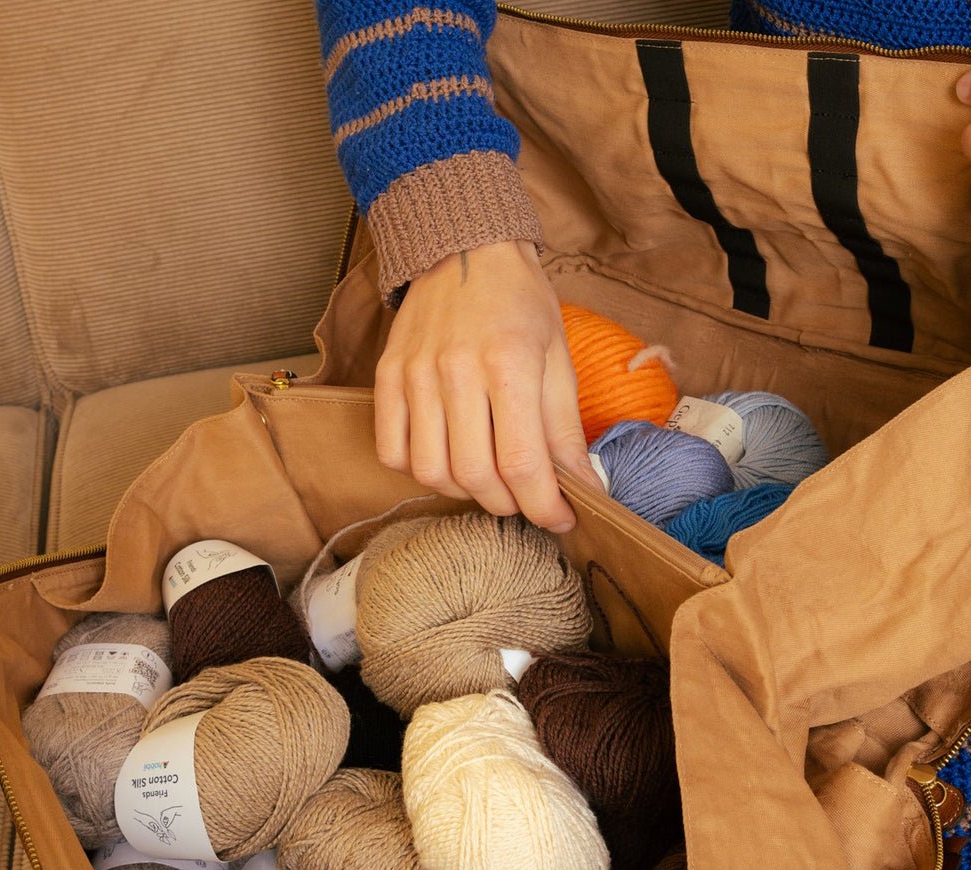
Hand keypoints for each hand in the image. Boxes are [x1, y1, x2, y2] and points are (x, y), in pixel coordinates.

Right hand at [374, 238, 603, 531]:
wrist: (464, 249)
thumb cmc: (520, 303)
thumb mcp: (557, 358)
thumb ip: (566, 428)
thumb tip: (583, 487)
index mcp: (509, 364)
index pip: (523, 462)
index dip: (544, 506)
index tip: (560, 519)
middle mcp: (456, 371)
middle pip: (475, 475)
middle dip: (508, 505)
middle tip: (525, 499)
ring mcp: (415, 375)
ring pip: (430, 471)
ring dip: (464, 493)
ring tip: (488, 480)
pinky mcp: (387, 377)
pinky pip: (392, 451)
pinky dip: (419, 472)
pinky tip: (446, 459)